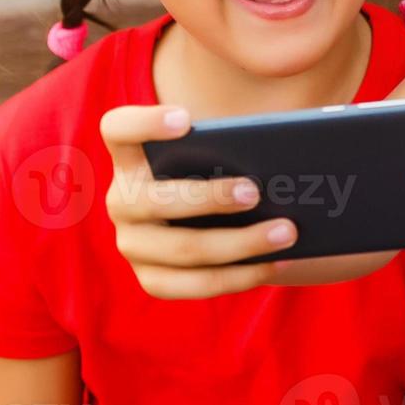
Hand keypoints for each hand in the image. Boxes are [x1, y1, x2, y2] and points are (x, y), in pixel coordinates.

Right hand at [101, 105, 296, 297]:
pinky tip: (276, 262)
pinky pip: (195, 284)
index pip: (117, 128)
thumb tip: (286, 145)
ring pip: (184, 249)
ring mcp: (133, 243)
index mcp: (132, 155)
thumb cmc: (223, 168)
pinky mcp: (153, 278)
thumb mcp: (223, 151)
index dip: (145, 123)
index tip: (185, 119)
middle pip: (156, 200)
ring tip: (286, 232)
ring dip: (240, 243)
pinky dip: (241, 275)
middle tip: (256, 192)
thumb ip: (241, 142)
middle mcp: (123, 199)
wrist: (219, 219)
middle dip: (210, 197)